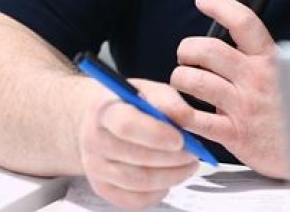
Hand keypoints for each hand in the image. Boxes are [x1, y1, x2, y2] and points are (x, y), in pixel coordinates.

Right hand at [78, 78, 199, 209]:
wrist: (101, 121)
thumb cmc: (131, 103)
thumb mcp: (149, 89)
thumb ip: (168, 100)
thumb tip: (186, 118)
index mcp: (105, 110)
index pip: (126, 126)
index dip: (156, 134)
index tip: (180, 139)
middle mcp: (94, 141)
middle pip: (135, 157)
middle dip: (172, 158)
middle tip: (195, 152)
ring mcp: (95, 168)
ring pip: (137, 182)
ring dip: (171, 175)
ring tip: (189, 164)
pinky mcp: (102, 188)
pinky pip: (133, 200)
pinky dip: (158, 192)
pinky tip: (171, 178)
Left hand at [170, 0, 289, 179]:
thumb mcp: (286, 73)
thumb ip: (258, 59)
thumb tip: (228, 43)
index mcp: (269, 59)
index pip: (244, 21)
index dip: (220, 6)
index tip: (203, 1)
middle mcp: (256, 78)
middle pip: (210, 50)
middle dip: (188, 48)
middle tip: (186, 54)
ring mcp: (244, 106)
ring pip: (196, 81)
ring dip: (180, 77)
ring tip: (182, 80)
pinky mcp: (235, 135)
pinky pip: (195, 119)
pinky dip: (178, 112)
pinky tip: (177, 109)